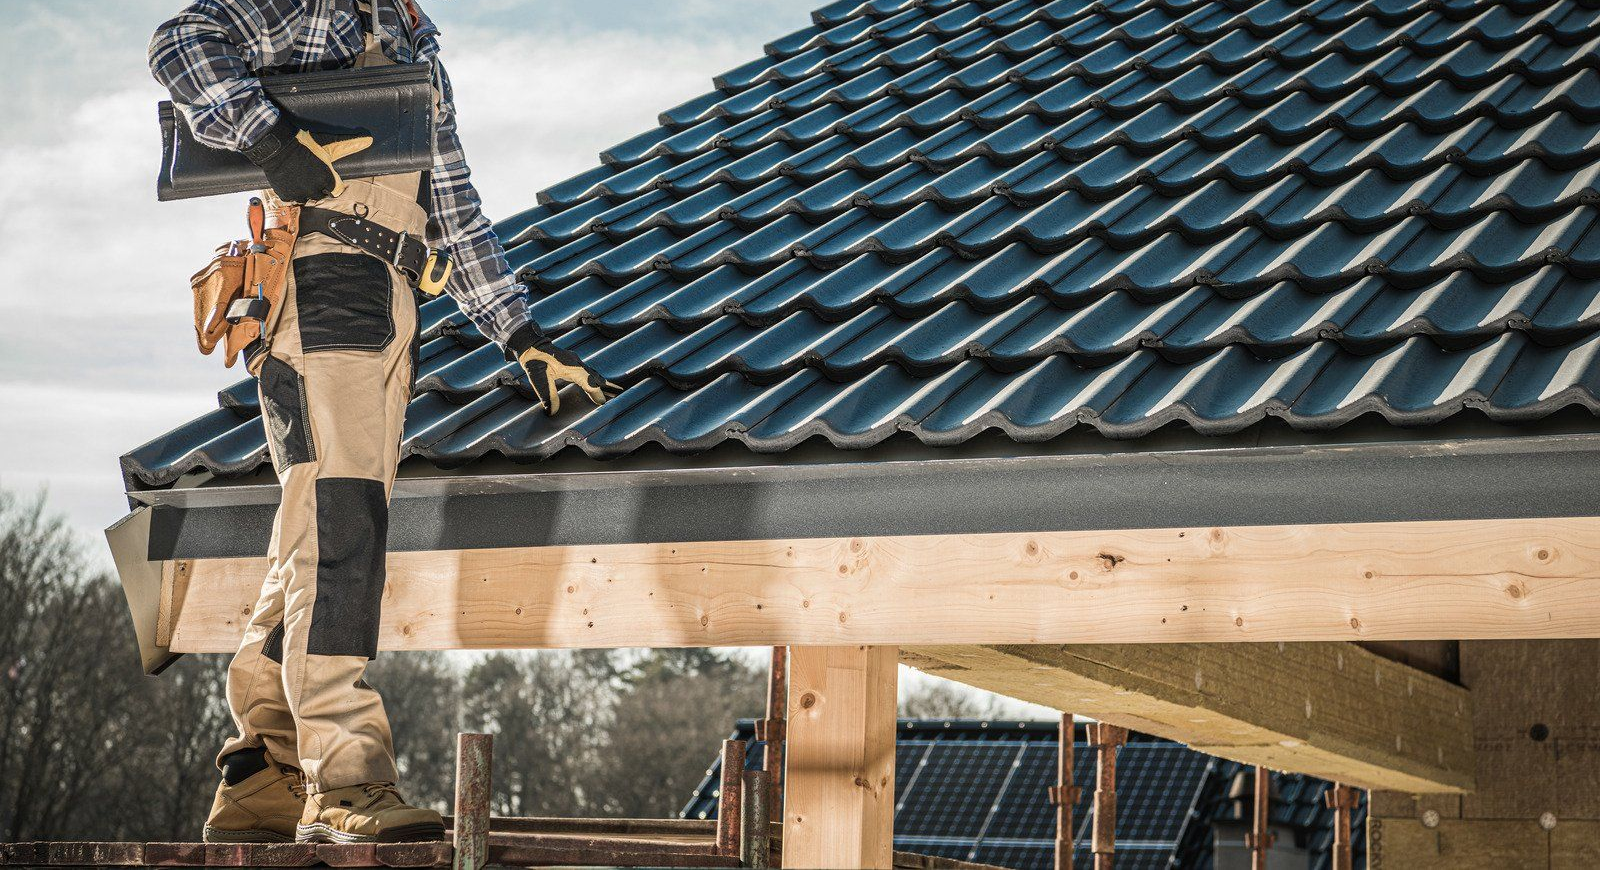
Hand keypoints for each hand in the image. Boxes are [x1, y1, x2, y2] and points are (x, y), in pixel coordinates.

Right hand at [243, 117, 371, 202]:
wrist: (277, 145)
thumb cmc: (305, 143)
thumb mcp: (329, 144)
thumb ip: (349, 145)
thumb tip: (369, 140)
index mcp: (329, 180)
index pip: (337, 190)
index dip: (332, 182)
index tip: (325, 174)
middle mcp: (315, 190)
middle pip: (322, 194)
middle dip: (319, 186)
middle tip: (311, 173)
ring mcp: (300, 194)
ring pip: (307, 198)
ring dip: (306, 190)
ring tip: (301, 176)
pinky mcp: (286, 195)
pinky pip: (292, 199)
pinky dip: (292, 191)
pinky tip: (291, 180)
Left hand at [516, 336, 622, 415]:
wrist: (530, 344)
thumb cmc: (535, 361)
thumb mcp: (539, 380)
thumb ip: (548, 396)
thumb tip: (552, 412)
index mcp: (573, 368)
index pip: (590, 384)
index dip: (597, 394)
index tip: (604, 403)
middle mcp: (577, 363)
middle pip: (596, 377)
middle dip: (607, 386)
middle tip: (619, 393)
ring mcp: (574, 360)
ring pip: (592, 373)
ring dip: (601, 381)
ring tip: (611, 388)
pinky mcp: (570, 360)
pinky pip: (586, 370)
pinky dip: (593, 377)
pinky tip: (592, 381)